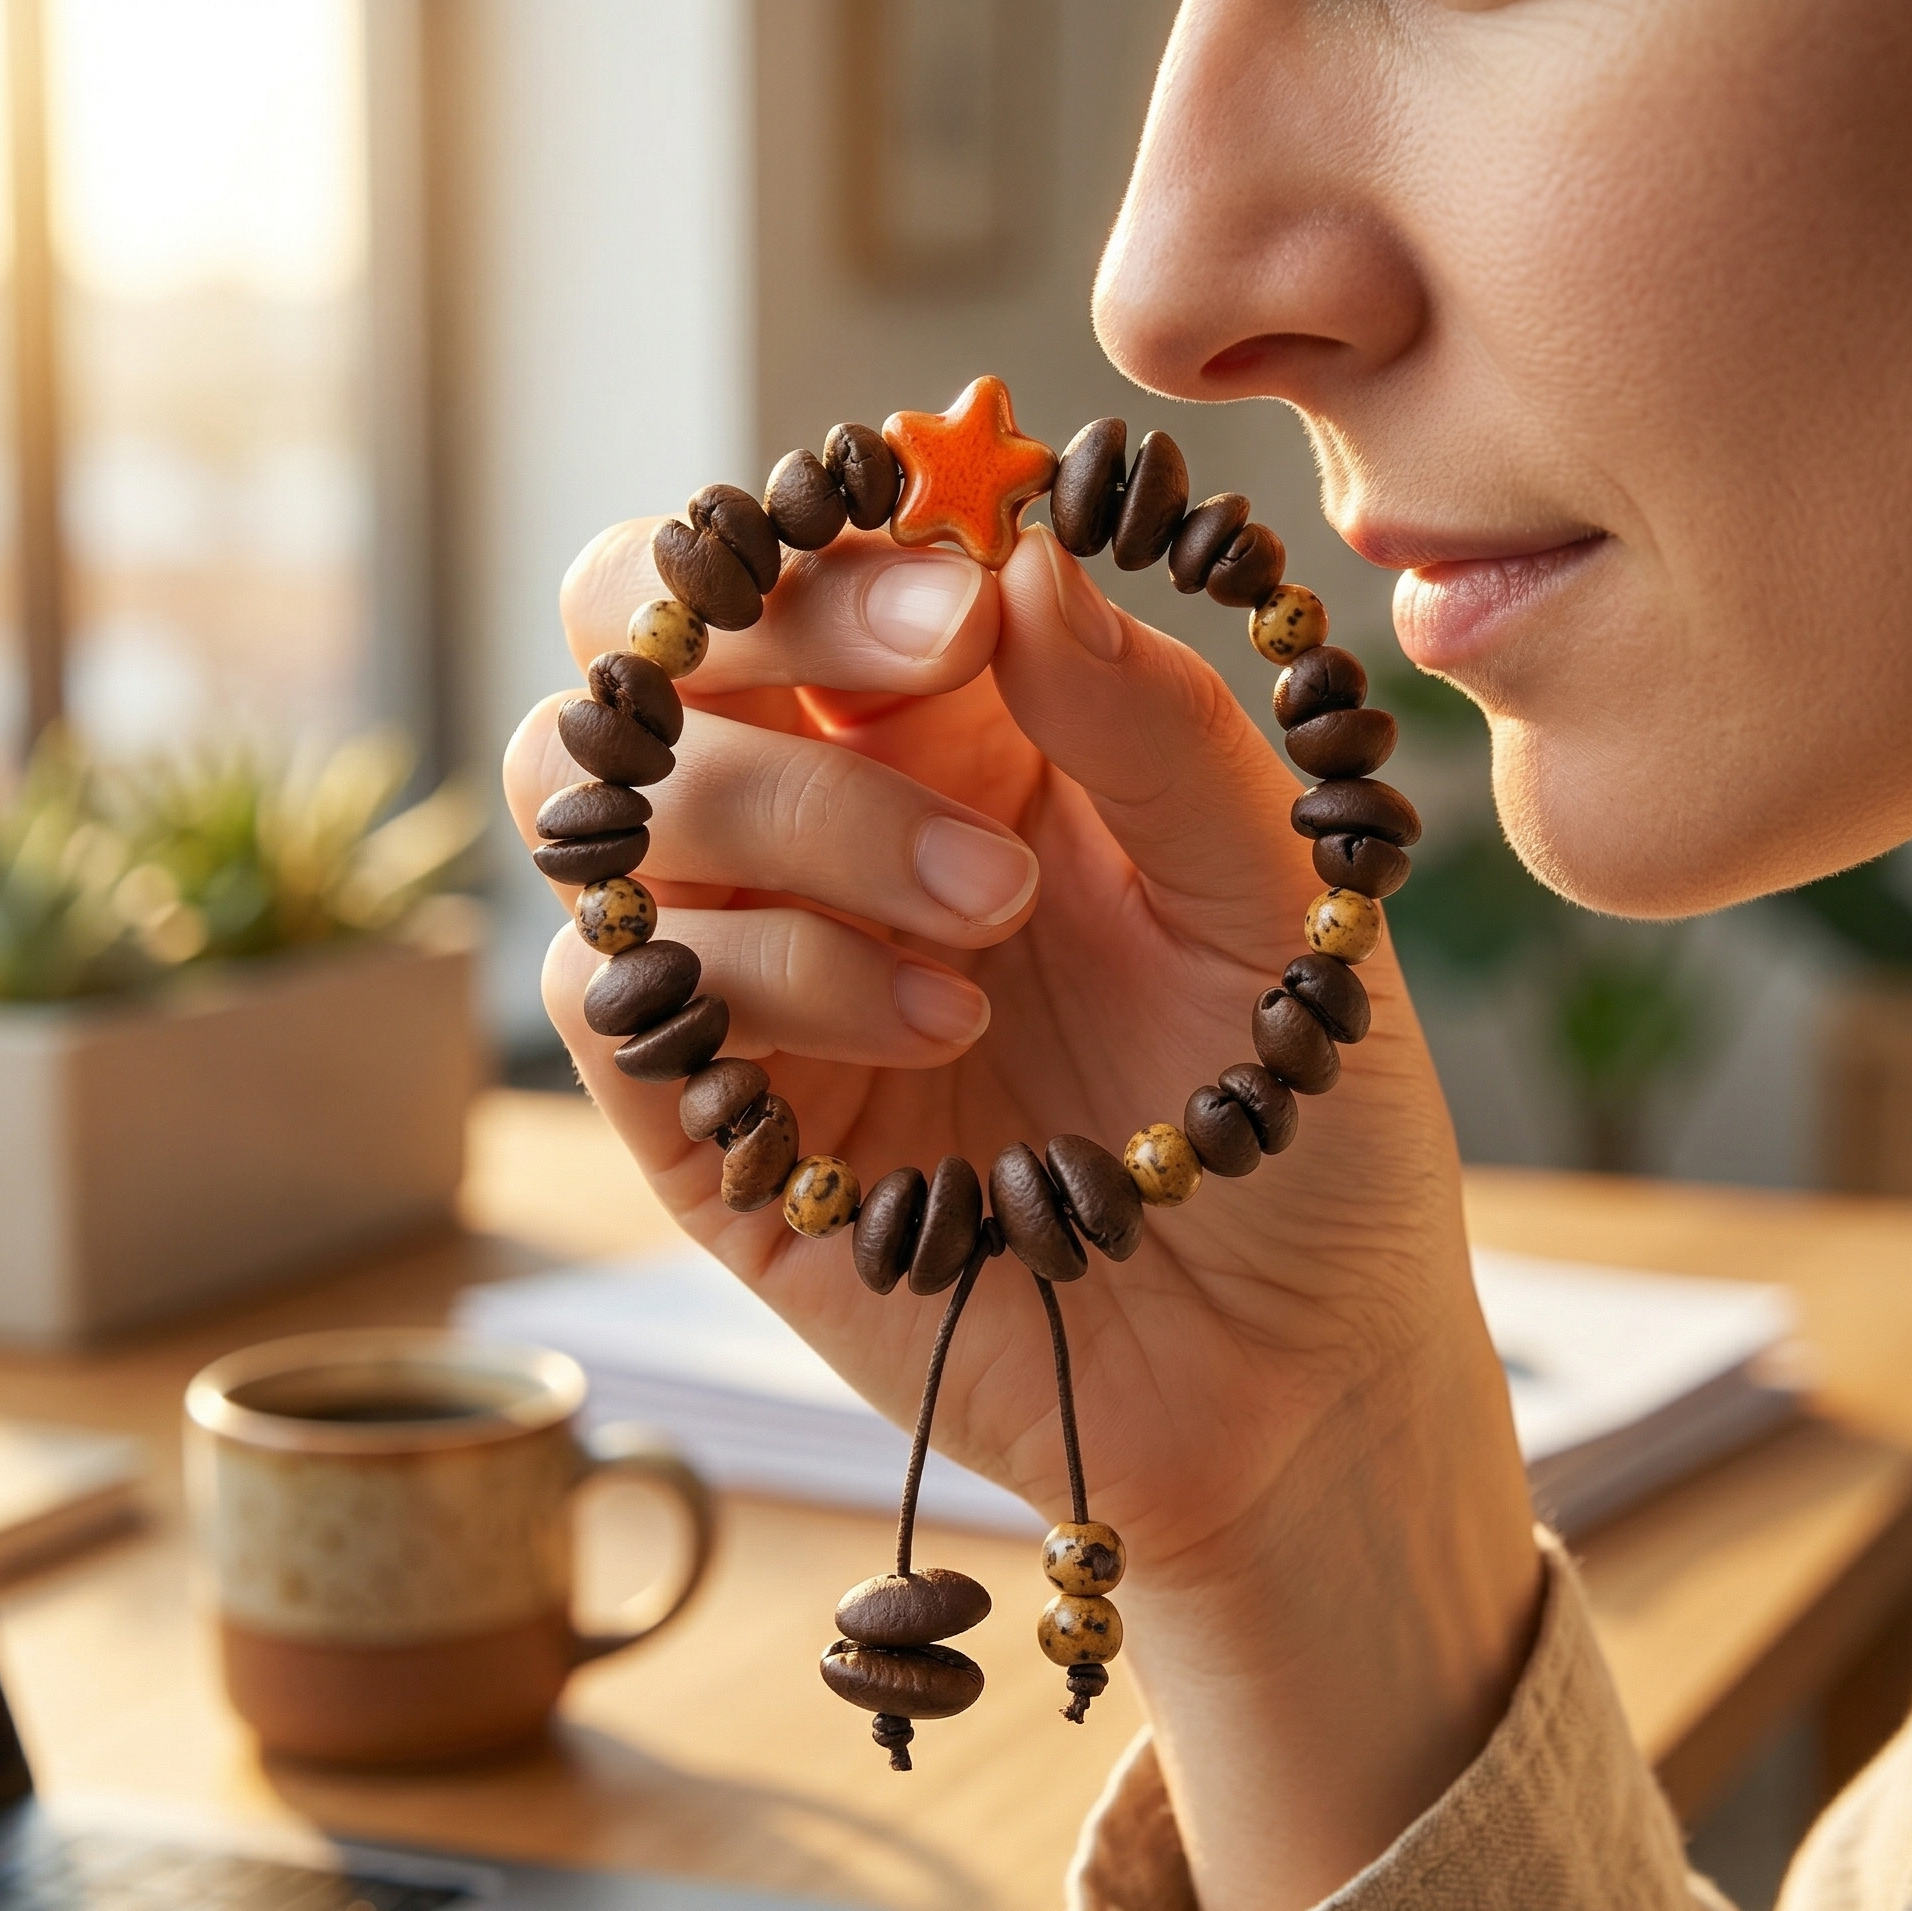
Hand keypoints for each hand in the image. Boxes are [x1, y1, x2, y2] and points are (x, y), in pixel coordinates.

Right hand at [503, 520, 1539, 1910]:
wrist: (1290, 1371)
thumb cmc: (1305, 1123)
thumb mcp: (1273, 902)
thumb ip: (1154, 725)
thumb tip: (1021, 554)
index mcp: (963, 742)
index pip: (801, 566)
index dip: (837, 539)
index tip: (962, 589)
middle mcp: (829, 836)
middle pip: (643, 644)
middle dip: (757, 628)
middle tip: (934, 669)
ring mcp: (755, 979)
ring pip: (606, 804)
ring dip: (785, 817)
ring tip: (986, 924)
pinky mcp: (712, 1130)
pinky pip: (621, 992)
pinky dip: (763, 975)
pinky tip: (934, 1031)